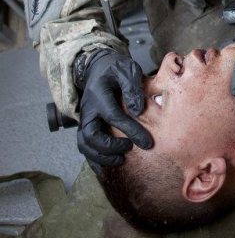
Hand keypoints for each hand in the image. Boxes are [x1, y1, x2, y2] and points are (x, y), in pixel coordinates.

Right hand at [77, 49, 152, 173]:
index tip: (147, 143)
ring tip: (120, 162)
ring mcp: (86, 119)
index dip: (131, 131)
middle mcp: (89, 110)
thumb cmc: (116, 69)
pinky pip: (85, 147)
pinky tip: (106, 169)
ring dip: (100, 157)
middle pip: (91, 135)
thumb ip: (133, 87)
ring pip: (84, 145)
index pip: (114, 117)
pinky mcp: (87, 126)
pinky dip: (93, 160)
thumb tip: (137, 110)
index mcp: (100, 95)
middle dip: (110, 147)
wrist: (97, 68)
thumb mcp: (128, 70)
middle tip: (129, 150)